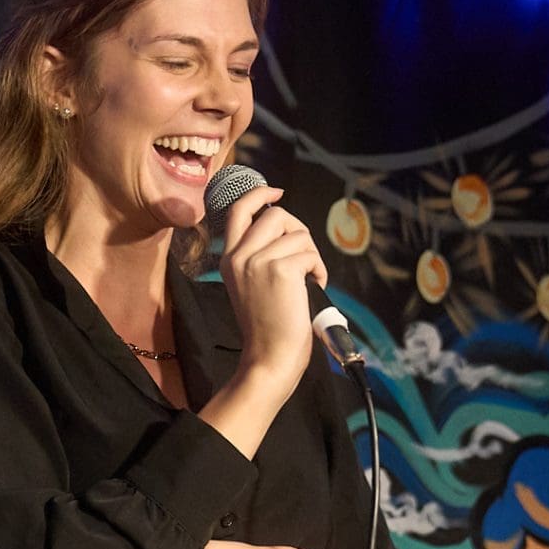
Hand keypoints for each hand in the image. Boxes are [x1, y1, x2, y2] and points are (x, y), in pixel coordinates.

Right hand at [218, 185, 321, 383]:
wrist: (269, 357)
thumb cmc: (267, 327)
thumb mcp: (251, 285)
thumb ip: (259, 255)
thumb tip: (286, 228)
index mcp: (228, 259)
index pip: (238, 210)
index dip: (259, 194)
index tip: (277, 191)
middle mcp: (239, 256)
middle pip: (276, 214)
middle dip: (298, 230)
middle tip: (304, 257)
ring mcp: (258, 261)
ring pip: (298, 234)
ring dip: (311, 255)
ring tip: (309, 280)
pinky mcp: (280, 270)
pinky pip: (310, 254)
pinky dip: (319, 269)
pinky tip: (315, 286)